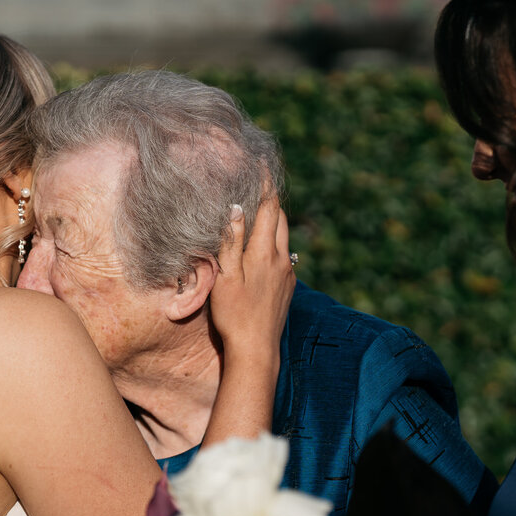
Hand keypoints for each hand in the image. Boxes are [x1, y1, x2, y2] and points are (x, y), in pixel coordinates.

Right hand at [209, 197, 295, 355]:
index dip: (265, 184)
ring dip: (274, 220)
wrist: (257, 351)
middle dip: (271, 198)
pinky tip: (264, 246)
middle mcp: (282, 260)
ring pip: (284, 237)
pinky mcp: (288, 287)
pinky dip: (275, 241)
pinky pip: (284, 255)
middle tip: (258, 182)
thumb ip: (231, 242)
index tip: (262, 164)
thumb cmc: (234, 315)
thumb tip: (235, 207)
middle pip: (280, 218)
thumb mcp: (226, 277)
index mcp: (265, 253)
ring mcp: (288, 274)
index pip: (269, 208)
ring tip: (260, 209)